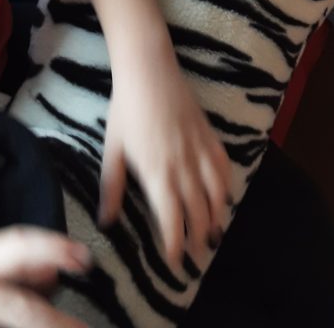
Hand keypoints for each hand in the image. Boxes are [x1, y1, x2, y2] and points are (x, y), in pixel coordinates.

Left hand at [99, 53, 230, 272]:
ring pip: (216, 193)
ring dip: (217, 217)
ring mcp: (199, 149)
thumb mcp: (113, 149)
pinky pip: (224, 166)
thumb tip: (106, 221)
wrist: (148, 70)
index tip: (175, 264)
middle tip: (198, 256)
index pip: (171, 219)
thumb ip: (113, 186)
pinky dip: (227, 185)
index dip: (175, 245)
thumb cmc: (125, 109)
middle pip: (197, 212)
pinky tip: (225, 197)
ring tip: (214, 235)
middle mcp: (182, 165)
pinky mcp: (208, 134)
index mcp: (156, 172)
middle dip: (199, 238)